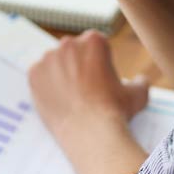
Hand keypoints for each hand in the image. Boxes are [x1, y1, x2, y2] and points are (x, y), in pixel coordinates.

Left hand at [28, 31, 148, 140]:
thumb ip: (140, 82)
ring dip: (60, 74)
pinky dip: (45, 86)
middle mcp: (68, 44)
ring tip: (70, 96)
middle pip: (71, 51)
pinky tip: (57, 100)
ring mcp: (48, 58)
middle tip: (84, 88)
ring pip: (54, 63)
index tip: (98, 77)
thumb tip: (140, 80)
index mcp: (94, 40)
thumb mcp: (138, 94)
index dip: (97, 61)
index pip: (93, 45)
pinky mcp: (33, 74)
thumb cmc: (115, 111)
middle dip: (77, 65)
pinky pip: (38, 76)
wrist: (90, 132)